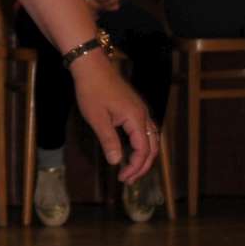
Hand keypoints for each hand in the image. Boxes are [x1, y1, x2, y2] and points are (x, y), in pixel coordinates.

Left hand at [68, 54, 157, 181]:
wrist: (91, 66)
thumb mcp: (97, 119)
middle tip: (128, 179)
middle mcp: (143, 114)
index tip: (122, 177)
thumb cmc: (92, 90)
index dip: (135, 167)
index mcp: (136, 118)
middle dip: (143, 166)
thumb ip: (109, 141)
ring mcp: (140, 110)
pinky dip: (143, 145)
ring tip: (131, 169)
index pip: (143, 150)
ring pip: (152, 138)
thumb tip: (117, 162)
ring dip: (144, 156)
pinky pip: (146, 130)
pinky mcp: (135, 107)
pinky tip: (131, 151)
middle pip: (153, 146)